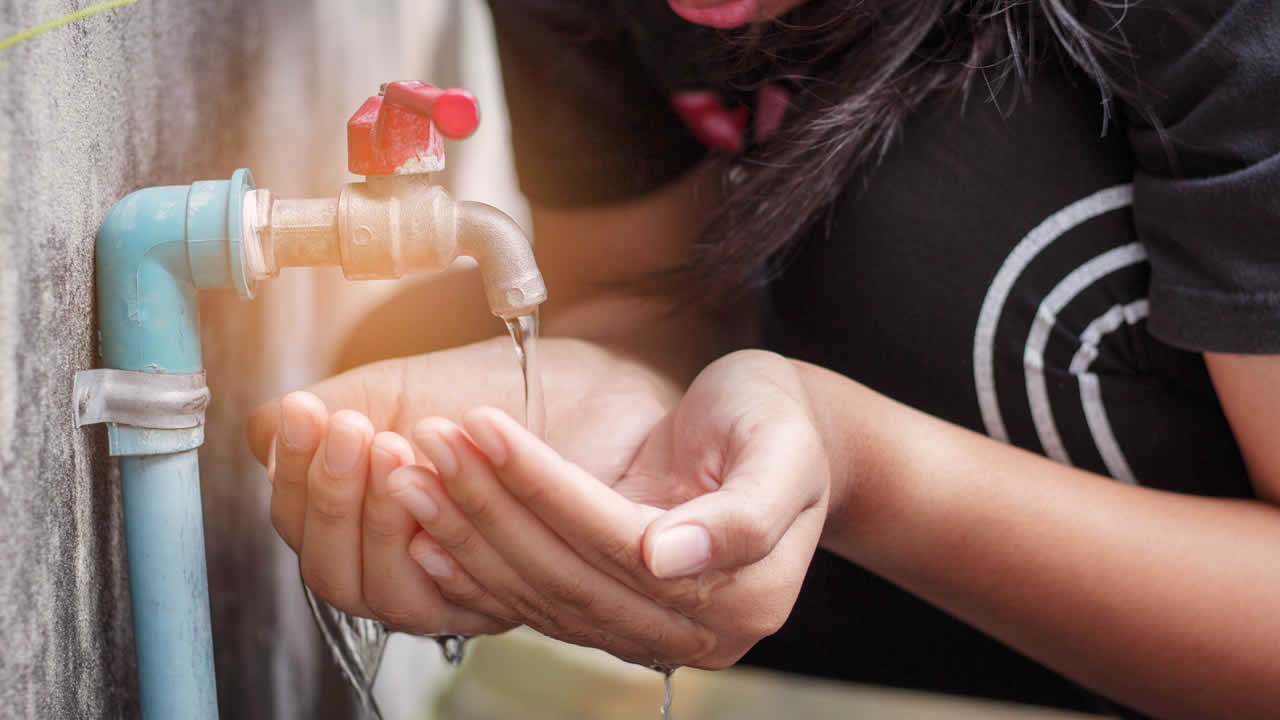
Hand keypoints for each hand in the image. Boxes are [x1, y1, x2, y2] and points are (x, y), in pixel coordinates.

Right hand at [248, 335, 680, 632]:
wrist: (599, 375)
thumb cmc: (504, 387)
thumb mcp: (402, 388)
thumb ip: (336, 411)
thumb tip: (266, 433)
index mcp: (381, 530)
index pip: (312, 538)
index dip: (297, 483)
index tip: (304, 416)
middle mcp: (423, 571)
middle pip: (344, 581)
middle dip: (333, 504)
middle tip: (349, 431)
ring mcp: (475, 586)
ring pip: (398, 596)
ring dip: (381, 520)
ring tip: (392, 443)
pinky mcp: (533, 592)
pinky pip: (474, 591)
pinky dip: (447, 531)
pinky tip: (439, 472)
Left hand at [396, 350, 830, 667]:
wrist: (787, 440)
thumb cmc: (783, 425)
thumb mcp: (785, 449)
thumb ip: (744, 513)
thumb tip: (668, 558)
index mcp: (745, 595)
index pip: (618, 543)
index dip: (543, 486)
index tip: (481, 427)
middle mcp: (696, 634)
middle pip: (569, 576)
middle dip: (488, 507)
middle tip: (428, 444)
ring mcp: (653, 635)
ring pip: (542, 594)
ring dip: (468, 535)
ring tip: (409, 475)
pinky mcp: (616, 620)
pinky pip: (537, 606)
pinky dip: (478, 573)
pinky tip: (426, 538)